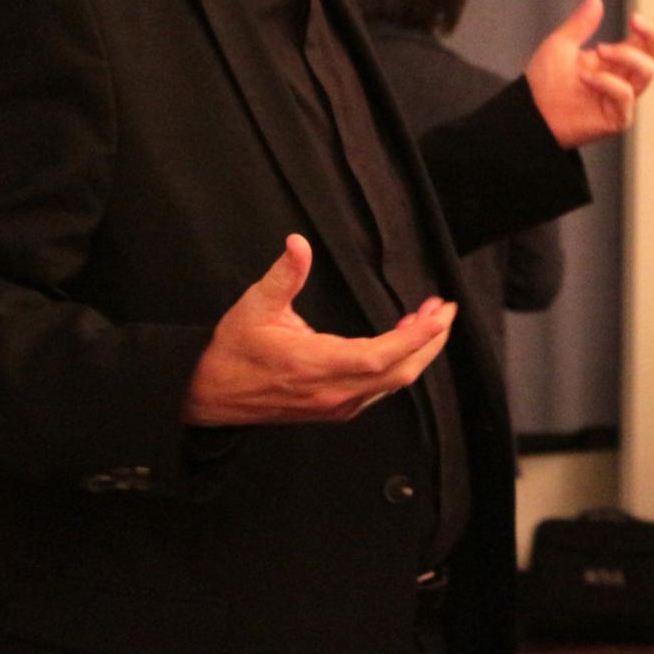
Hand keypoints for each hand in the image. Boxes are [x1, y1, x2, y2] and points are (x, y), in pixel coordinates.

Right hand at [182, 235, 454, 424]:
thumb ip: (283, 275)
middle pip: (400, 372)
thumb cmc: (233, 351)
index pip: (382, 355)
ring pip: (393, 384)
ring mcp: (335, 405)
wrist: (209, 395)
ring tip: (428, 320)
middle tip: (444, 311)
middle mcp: (332, 391)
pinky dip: (398, 366)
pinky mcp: (335, 410)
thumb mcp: (254, 305)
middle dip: (430, 341)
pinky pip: (379, 390)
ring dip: (417, 353)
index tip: (439, 312)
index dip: (418, 336)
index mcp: (315, 364)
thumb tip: (298, 244)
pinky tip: (401, 343)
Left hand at [526, 0, 653, 147]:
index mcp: (615, 60)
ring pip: (649, 71)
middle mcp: (624, 78)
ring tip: (599, 50)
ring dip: (626, 55)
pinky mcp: (619, 118)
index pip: (647, 42)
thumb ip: (581, 24)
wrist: (531, 113)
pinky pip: (627, 94)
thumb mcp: (560, 45)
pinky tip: (586, 79)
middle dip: (653, 33)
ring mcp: (623, 100)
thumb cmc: (543, 82)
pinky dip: (608, 81)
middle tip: (634, 20)